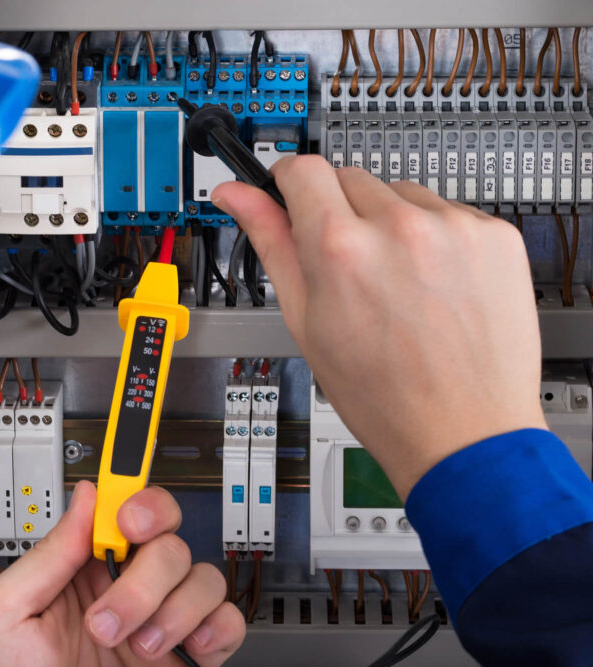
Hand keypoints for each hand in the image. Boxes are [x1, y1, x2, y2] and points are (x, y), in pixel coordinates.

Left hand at [0, 481, 243, 666]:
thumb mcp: (5, 613)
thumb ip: (50, 552)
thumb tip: (86, 496)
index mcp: (78, 572)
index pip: (124, 514)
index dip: (137, 504)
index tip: (129, 521)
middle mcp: (124, 593)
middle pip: (169, 542)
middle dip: (146, 575)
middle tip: (110, 616)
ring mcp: (158, 627)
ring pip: (202, 578)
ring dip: (171, 610)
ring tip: (134, 647)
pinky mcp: (186, 665)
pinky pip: (226, 624)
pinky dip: (216, 628)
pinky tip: (182, 648)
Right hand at [212, 158, 547, 498]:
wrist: (464, 431)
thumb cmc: (382, 393)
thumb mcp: (305, 320)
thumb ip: (271, 243)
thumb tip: (238, 196)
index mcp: (340, 248)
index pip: (302, 170)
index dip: (288, 182)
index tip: (291, 194)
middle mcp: (399, 227)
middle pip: (350, 179)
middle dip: (340, 213)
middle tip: (349, 269)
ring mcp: (454, 229)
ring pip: (401, 195)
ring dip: (390, 225)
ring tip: (397, 284)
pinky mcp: (494, 236)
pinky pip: (449, 213)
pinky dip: (436, 238)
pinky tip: (433, 285)